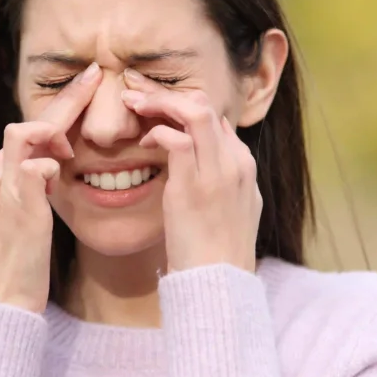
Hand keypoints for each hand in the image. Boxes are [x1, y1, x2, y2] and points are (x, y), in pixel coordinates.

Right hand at [0, 63, 101, 311]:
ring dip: (58, 129)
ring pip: (28, 133)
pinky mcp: (22, 204)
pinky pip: (39, 164)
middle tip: (95, 76)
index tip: (75, 106)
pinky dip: (53, 164)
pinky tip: (63, 174)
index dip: (48, 120)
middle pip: (25, 123)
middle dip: (65, 96)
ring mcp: (1, 189)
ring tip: (75, 146)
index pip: (15, 133)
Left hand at [121, 85, 260, 273]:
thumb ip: (223, 178)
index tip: (154, 105)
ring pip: (195, 111)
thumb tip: (207, 154)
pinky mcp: (193, 187)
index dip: (182, 105)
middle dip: (167, 93)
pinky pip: (175, 139)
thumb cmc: (216, 251)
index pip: (215, 116)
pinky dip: (156, 132)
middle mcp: (235, 162)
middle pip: (205, 105)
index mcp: (243, 166)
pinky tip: (142, 142)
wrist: (220, 284)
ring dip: (159, 101)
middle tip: (137, 92)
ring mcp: (217, 172)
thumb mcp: (232, 209)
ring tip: (133, 103)